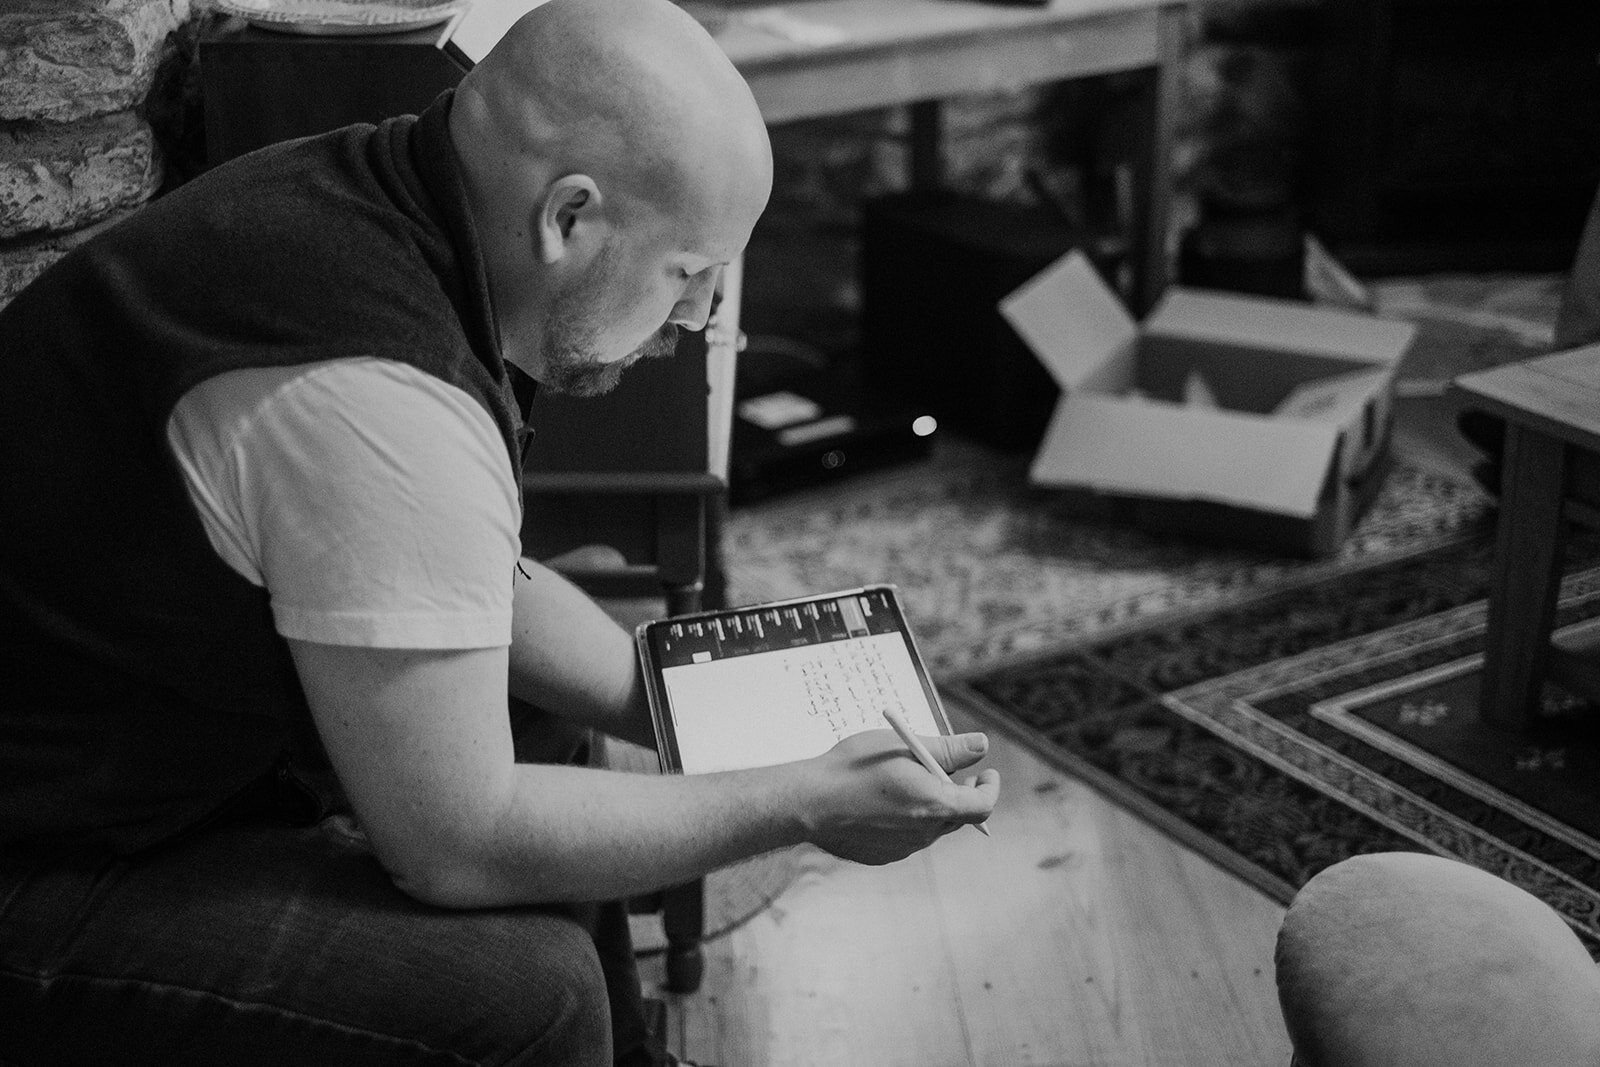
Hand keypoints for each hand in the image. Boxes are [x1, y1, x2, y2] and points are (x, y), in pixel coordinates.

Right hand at [797, 728, 999, 864]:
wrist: (809, 802)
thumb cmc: (855, 767)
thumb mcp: (904, 746)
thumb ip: (947, 749)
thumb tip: (981, 745)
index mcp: (936, 806)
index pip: (983, 805)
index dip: (989, 788)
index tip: (985, 772)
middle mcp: (925, 834)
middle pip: (958, 816)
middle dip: (960, 793)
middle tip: (951, 772)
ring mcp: (903, 848)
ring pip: (931, 826)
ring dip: (930, 805)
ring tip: (906, 781)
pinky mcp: (883, 856)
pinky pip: (907, 837)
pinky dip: (906, 819)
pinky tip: (881, 801)